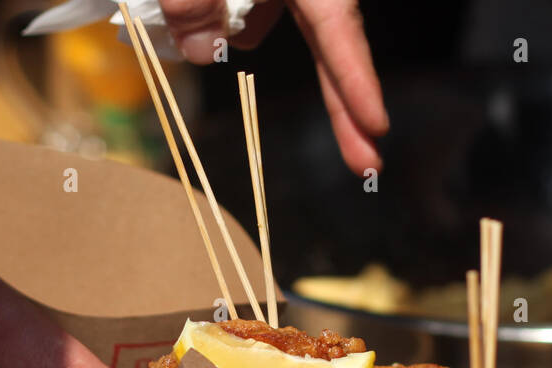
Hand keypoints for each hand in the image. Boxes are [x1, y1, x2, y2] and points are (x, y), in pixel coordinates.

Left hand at [162, 0, 388, 172]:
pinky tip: (178, 3)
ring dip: (224, 28)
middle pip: (327, 47)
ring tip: (173, 6)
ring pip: (256, 24)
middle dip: (342, 106)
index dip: (355, 79)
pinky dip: (214, 15)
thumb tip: (198, 51)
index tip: (378, 127)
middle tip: (367, 167)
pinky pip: (236, 11)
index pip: (337, 27)